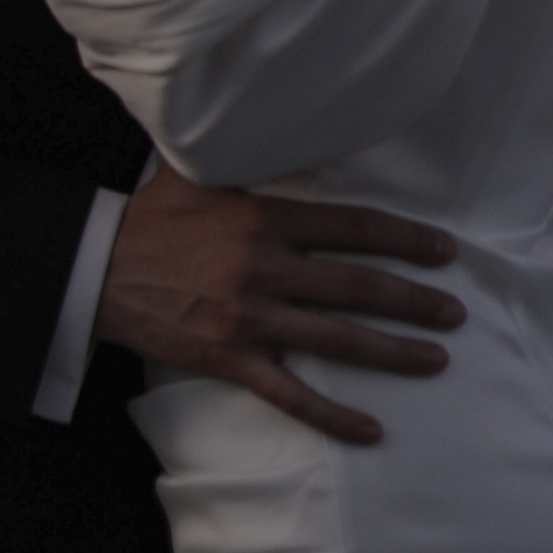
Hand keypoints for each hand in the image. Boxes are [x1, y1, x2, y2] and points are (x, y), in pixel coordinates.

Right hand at [94, 168, 462, 444]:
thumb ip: (250, 157)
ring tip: (436, 360)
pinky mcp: (231, 359)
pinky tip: (371, 430)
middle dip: (414, 300)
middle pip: (358, 286)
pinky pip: (291, 394)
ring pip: (338, 340)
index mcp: (266, 219)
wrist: (98, 268)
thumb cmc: (152, 218)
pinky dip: (333, 415)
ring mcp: (251, 319)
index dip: (404, 239)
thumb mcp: (201, 173)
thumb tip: (286, 122)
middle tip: (454, 312)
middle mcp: (267, 269)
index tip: (443, 251)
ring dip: (394, 352)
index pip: (353, 227)